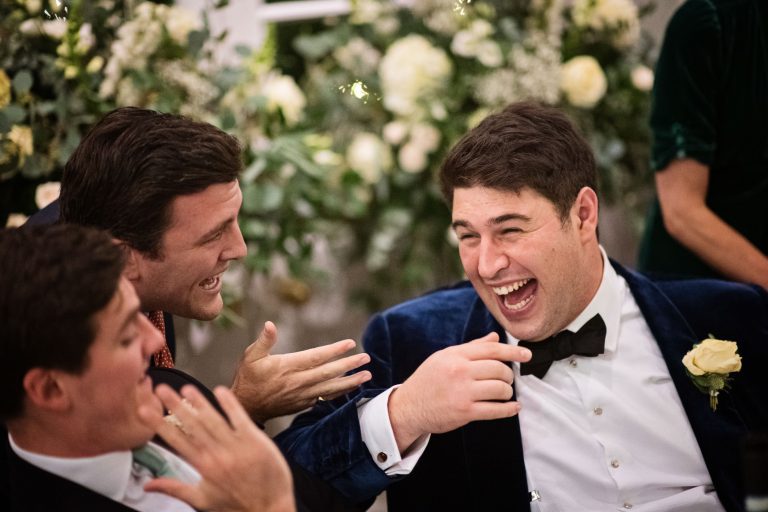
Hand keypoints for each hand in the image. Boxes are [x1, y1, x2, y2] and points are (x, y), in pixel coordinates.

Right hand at [138, 384, 294, 511]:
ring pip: (213, 419)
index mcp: (203, 466)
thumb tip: (149, 484)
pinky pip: (240, 419)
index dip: (159, 424)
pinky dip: (230, 405)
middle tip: (161, 389)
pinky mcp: (255, 441)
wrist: (269, 510)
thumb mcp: (201, 499)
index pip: (176, 441)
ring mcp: (236, 446)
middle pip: (192, 425)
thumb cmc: (237, 505)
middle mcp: (217, 455)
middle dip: (175, 406)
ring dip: (199, 402)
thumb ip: (174, 487)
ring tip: (186, 388)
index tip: (146, 411)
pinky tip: (220, 391)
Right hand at [231, 321, 371, 423]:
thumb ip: (263, 341)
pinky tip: (351, 387)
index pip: (316, 357)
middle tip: (366, 358)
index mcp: (288, 367)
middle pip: (329, 373)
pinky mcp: (303, 404)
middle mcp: (298, 382)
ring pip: (331, 388)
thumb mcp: (250, 356)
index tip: (351, 343)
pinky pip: (325, 398)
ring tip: (367, 376)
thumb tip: (270, 324)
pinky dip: (340, 393)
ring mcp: (302, 395)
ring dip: (350, 382)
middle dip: (349, 365)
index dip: (335, 350)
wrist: (246, 407)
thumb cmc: (248, 378)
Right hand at [388, 332, 530, 452]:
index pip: (491, 350)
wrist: (409, 406)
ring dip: (507, 392)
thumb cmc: (428, 380)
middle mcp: (460, 371)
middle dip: (509, 375)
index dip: (513, 351)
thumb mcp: (445, 357)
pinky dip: (508, 409)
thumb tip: (494, 337)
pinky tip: (513, 408)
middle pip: (499, 369)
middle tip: (507, 380)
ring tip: (505, 393)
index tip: (527, 355)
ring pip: (500, 389)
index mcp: (455, 355)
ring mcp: (462, 392)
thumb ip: (472, 348)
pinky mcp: (465, 412)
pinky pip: (495, 410)